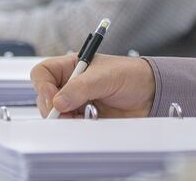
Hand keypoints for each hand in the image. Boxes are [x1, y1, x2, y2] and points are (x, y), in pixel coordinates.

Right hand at [30, 54, 155, 118]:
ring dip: (67, 119)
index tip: (54, 100)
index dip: (43, 87)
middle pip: (46, 98)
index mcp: (71, 67)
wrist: (152, 94)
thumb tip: (58, 102)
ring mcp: (77, 103)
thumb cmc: (131, 75)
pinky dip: (78, 127)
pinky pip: (73, 126)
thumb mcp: (105, 77)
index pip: (43, 74)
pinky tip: (92, 121)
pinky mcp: (86, 118)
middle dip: (53, 108)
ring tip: (87, 116)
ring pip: (58, 115)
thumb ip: (80, 87)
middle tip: (67, 114)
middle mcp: (70, 85)